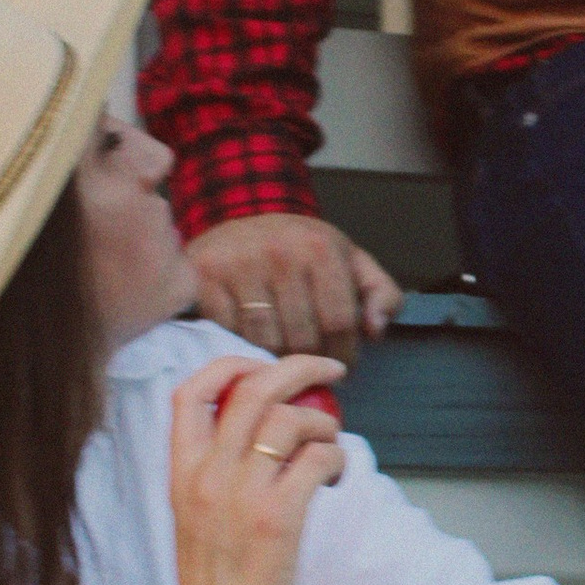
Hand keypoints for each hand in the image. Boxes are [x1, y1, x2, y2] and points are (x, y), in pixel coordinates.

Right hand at [159, 351, 344, 584]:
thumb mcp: (198, 520)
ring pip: (290, 418)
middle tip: (330, 371)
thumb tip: (266, 434)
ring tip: (330, 448)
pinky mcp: (277, 519)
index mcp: (181, 475)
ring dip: (324, 423)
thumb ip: (218, 475)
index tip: (262, 366)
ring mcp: (240, 496)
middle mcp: (206, 477)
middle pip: (251, 389)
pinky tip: (334, 479)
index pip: (188, 394)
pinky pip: (317, 459)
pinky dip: (336, 458)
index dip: (230, 365)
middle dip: (298, 368)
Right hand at [188, 211, 401, 368]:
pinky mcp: (203, 276)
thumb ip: (380, 294)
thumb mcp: (351, 261)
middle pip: (301, 337)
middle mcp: (278, 251)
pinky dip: (240, 345)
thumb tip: (375, 329)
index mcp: (320, 247)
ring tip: (282, 357)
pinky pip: (227, 333)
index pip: (339, 322)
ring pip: (263, 341)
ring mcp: (237, 263)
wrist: (244, 217)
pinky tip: (250, 341)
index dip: (345, 355)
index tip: (343, 367)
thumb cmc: (302, 249)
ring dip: (275, 359)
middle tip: (310, 366)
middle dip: (311, 361)